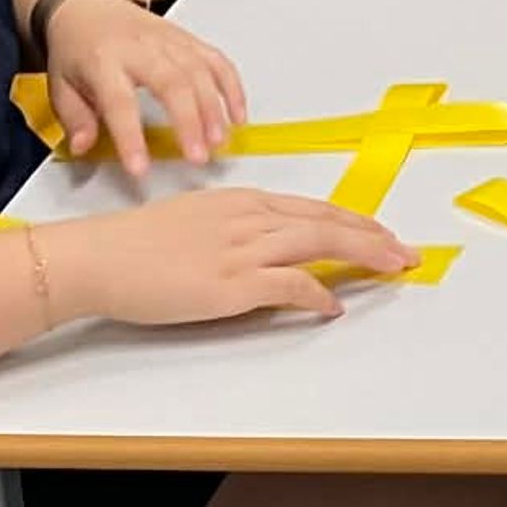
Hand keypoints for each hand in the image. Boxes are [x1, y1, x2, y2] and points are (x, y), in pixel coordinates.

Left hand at [44, 0, 245, 179]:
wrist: (86, 7)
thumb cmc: (75, 51)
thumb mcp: (60, 86)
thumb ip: (75, 119)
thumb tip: (84, 146)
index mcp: (102, 61)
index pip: (119, 102)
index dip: (131, 137)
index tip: (140, 168)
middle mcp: (139, 48)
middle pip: (172, 83)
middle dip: (190, 122)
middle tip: (198, 156)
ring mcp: (168, 40)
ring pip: (199, 71)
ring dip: (214, 108)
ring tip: (219, 141)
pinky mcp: (187, 38)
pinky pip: (216, 60)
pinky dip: (231, 86)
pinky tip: (237, 113)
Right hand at [46, 190, 417, 326]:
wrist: (100, 256)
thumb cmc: (138, 243)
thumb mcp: (198, 220)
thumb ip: (236, 228)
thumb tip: (265, 247)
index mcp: (244, 201)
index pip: (314, 208)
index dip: (353, 221)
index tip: (381, 232)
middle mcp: (250, 218)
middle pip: (328, 222)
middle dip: (374, 237)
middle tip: (406, 252)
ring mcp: (242, 249)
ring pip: (320, 244)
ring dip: (363, 257)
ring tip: (393, 268)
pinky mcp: (230, 283)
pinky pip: (289, 285)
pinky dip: (316, 293)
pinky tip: (333, 305)